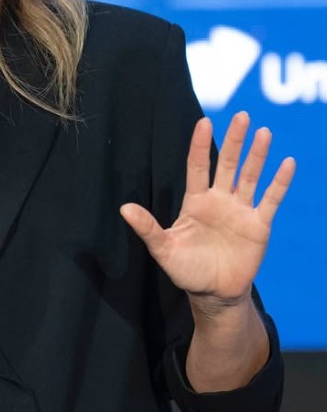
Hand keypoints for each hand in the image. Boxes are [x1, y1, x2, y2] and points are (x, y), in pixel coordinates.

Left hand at [119, 112, 295, 308]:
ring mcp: (240, 211)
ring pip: (250, 177)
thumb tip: (124, 208)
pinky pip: (270, 200)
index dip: (200, 146)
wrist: (213, 294)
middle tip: (242, 116)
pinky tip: (287, 163)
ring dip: (257, 156)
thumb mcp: (164, 250)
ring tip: (263, 133)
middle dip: (234, 141)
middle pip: (228, 165)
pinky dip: (279, 182)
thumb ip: (148, 228)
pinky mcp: (258, 225)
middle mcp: (219, 201)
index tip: (204, 122)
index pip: (197, 167)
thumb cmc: (186, 271)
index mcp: (196, 202)